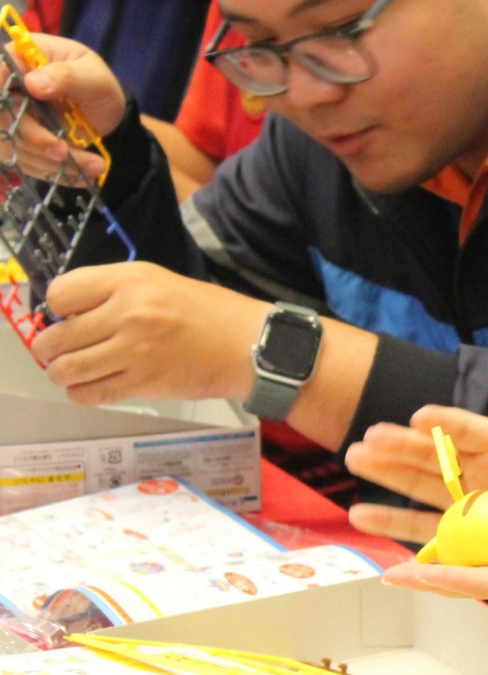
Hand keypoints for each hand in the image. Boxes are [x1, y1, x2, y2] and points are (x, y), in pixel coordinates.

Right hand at [1, 33, 125, 180]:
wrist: (104, 108)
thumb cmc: (96, 82)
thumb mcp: (92, 75)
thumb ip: (65, 76)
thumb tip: (33, 83)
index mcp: (19, 60)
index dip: (0, 95)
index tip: (16, 115)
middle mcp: (7, 90)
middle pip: (2, 117)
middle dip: (33, 138)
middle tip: (63, 151)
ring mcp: (10, 118)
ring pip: (14, 145)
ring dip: (51, 161)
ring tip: (93, 165)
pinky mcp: (19, 143)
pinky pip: (27, 162)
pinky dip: (56, 172)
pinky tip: (83, 175)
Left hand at [31, 262, 270, 405]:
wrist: (248, 344)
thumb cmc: (208, 312)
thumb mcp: (160, 282)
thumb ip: (116, 292)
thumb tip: (72, 315)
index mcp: (130, 280)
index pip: (61, 294)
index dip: (60, 308)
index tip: (73, 317)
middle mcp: (127, 313)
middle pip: (56, 337)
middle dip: (52, 348)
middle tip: (66, 350)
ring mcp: (133, 350)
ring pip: (65, 370)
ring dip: (64, 373)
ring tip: (77, 371)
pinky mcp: (142, 382)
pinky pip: (89, 394)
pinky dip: (83, 393)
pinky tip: (95, 386)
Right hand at [346, 405, 487, 543]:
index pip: (476, 431)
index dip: (450, 424)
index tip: (423, 418)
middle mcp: (479, 468)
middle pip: (437, 452)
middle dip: (403, 444)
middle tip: (372, 437)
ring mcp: (462, 496)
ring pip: (419, 481)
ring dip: (387, 470)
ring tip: (355, 457)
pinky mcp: (453, 526)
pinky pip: (419, 523)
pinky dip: (390, 517)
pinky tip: (361, 512)